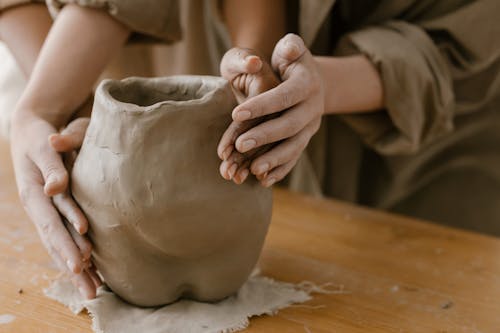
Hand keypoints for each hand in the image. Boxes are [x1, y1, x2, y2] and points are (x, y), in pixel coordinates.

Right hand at [10, 111, 98, 298]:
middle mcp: (39, 207)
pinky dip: (76, 255)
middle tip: (90, 290)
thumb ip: (53, 165)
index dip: (65, 245)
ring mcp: (46, 211)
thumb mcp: (44, 146)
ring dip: (76, 268)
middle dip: (73, 267)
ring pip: (60, 245)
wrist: (33, 131)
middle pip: (56, 242)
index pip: (51, 224)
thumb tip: (56, 189)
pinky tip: (90, 271)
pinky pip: (65, 237)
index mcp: (33, 193)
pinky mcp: (55, 211)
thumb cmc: (41, 136)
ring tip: (93, 290)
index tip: (81, 265)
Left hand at [218, 34, 323, 186]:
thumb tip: (289, 48)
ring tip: (252, 170)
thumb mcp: (291, 48)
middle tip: (240, 145)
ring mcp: (310, 127)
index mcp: (308, 84)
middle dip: (265, 136)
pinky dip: (280, 171)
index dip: (263, 105)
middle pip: (290, 126)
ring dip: (273, 160)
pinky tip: (263, 181)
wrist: (309, 80)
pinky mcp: (304, 140)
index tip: (236, 112)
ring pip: (294, 147)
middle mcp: (313, 108)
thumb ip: (290, 47)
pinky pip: (294, 158)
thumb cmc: (291, 62)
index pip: (285, 96)